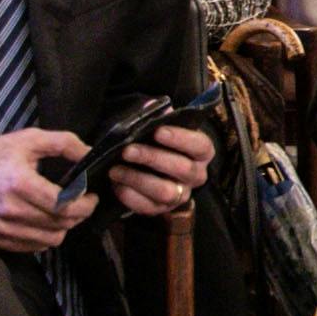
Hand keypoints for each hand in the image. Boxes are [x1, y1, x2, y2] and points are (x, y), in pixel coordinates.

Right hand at [0, 127, 99, 254]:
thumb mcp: (27, 139)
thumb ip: (63, 143)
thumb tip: (90, 154)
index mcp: (19, 184)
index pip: (64, 206)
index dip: (86, 204)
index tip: (92, 196)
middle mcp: (11, 211)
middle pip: (61, 225)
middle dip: (79, 214)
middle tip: (82, 202)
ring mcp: (2, 229)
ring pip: (50, 240)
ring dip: (64, 227)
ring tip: (63, 211)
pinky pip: (33, 247)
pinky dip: (45, 236)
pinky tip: (44, 221)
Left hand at [101, 121, 218, 217]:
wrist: (148, 170)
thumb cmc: (156, 144)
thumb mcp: (158, 127)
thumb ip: (156, 117)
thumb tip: (152, 106)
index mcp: (201, 153)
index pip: (201, 145)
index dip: (181, 139)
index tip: (158, 131)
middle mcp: (195, 175)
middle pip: (182, 168)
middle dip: (152, 158)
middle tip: (127, 150)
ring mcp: (180, 195)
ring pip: (164, 191)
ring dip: (137, 179)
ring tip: (115, 170)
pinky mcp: (161, 209)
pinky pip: (148, 207)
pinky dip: (130, 197)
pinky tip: (117, 185)